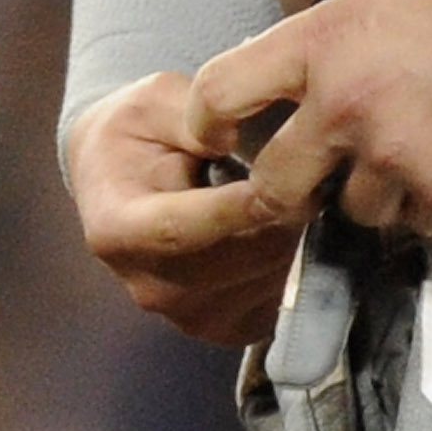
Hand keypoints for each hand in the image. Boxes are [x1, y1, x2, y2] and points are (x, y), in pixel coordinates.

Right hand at [65, 70, 301, 345]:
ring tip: (301, 188)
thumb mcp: (155, 101)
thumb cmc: (140, 131)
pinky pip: (277, 301)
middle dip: (282, 213)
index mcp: (117, 229)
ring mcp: (185, 315)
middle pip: (235, 259)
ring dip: (294, 235)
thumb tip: (232, 141)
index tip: (284, 176)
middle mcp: (146, 285)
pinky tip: (291, 223)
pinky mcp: (222, 328)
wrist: (120, 177)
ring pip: (265, 279)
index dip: (236, 207)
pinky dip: (295, 263)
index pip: (182, 228)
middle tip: (314, 165)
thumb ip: (193, 118)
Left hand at [181, 0, 431, 238]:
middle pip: (274, 187)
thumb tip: (288, 92)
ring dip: (377, 193)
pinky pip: (415, 221)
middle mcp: (343, 107)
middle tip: (313, 182)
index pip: (219, 92)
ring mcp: (393, 159)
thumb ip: (325, 50)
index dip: (209, 122)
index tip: (219, 138)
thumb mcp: (377, 0)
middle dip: (289, 191)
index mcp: (320, 45)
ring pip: (354, 210)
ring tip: (418, 154)